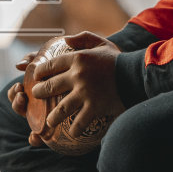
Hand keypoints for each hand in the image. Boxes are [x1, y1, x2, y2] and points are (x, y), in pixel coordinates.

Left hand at [26, 31, 124, 146]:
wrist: (136, 75)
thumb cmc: (118, 60)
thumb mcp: (101, 43)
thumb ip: (83, 38)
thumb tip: (66, 39)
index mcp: (77, 58)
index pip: (50, 65)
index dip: (39, 72)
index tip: (35, 77)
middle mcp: (77, 75)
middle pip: (50, 86)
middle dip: (39, 92)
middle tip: (36, 96)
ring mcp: (85, 93)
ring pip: (61, 108)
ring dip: (52, 117)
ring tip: (49, 121)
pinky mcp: (94, 107)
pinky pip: (79, 122)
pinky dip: (75, 129)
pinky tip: (73, 133)